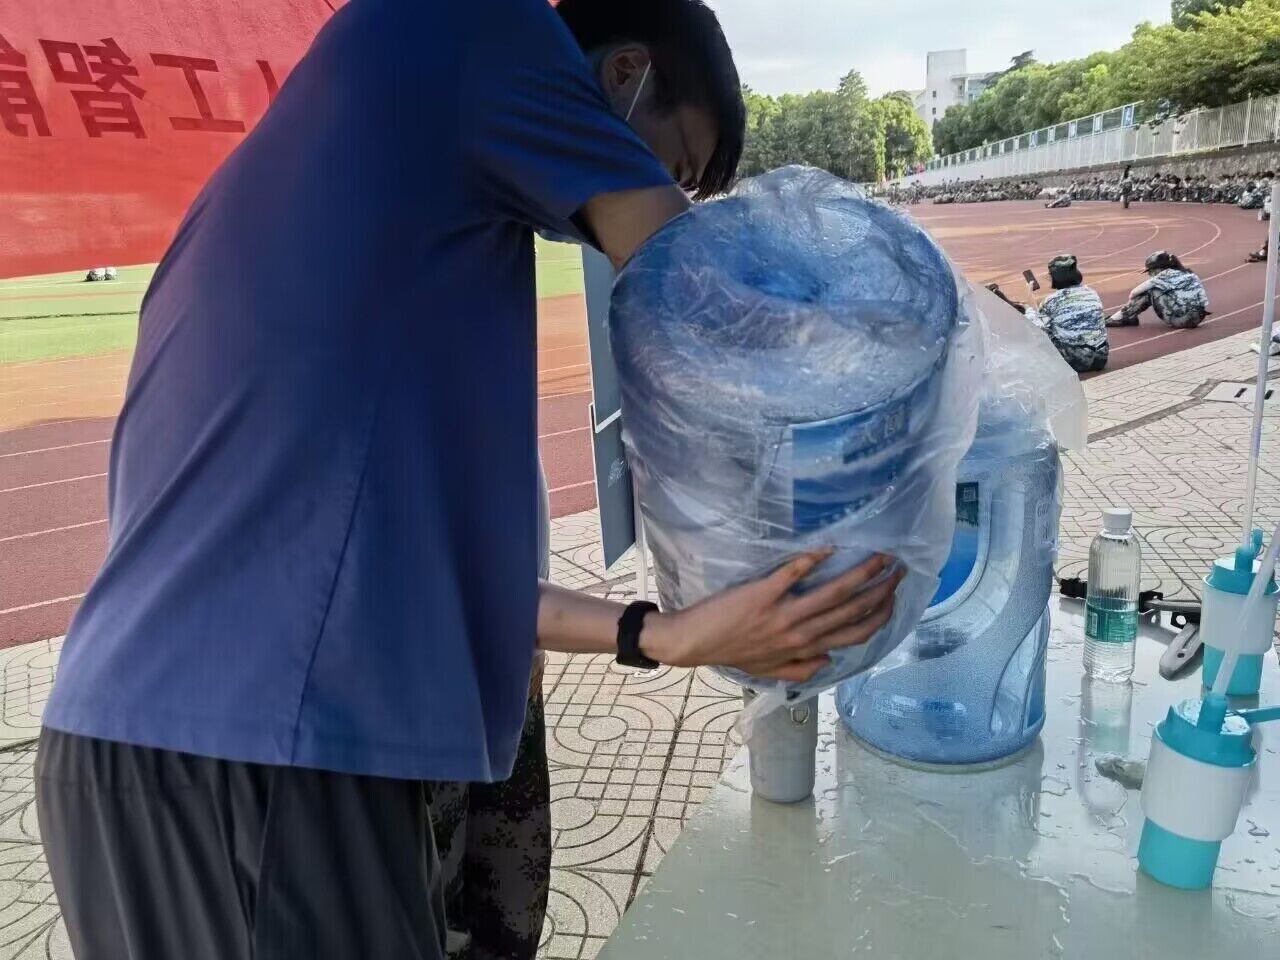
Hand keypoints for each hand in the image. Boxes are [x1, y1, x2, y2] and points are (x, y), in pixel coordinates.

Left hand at [640, 552, 905, 682]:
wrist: (692, 643)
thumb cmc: (731, 653)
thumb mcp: (770, 671)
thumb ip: (802, 669)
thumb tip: (830, 660)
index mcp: (804, 649)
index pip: (854, 635)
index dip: (880, 616)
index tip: (896, 599)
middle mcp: (800, 633)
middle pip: (852, 611)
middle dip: (881, 590)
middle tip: (900, 569)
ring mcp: (782, 613)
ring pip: (832, 594)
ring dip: (860, 574)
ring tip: (880, 556)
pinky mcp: (761, 594)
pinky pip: (792, 575)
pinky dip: (813, 561)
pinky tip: (831, 547)